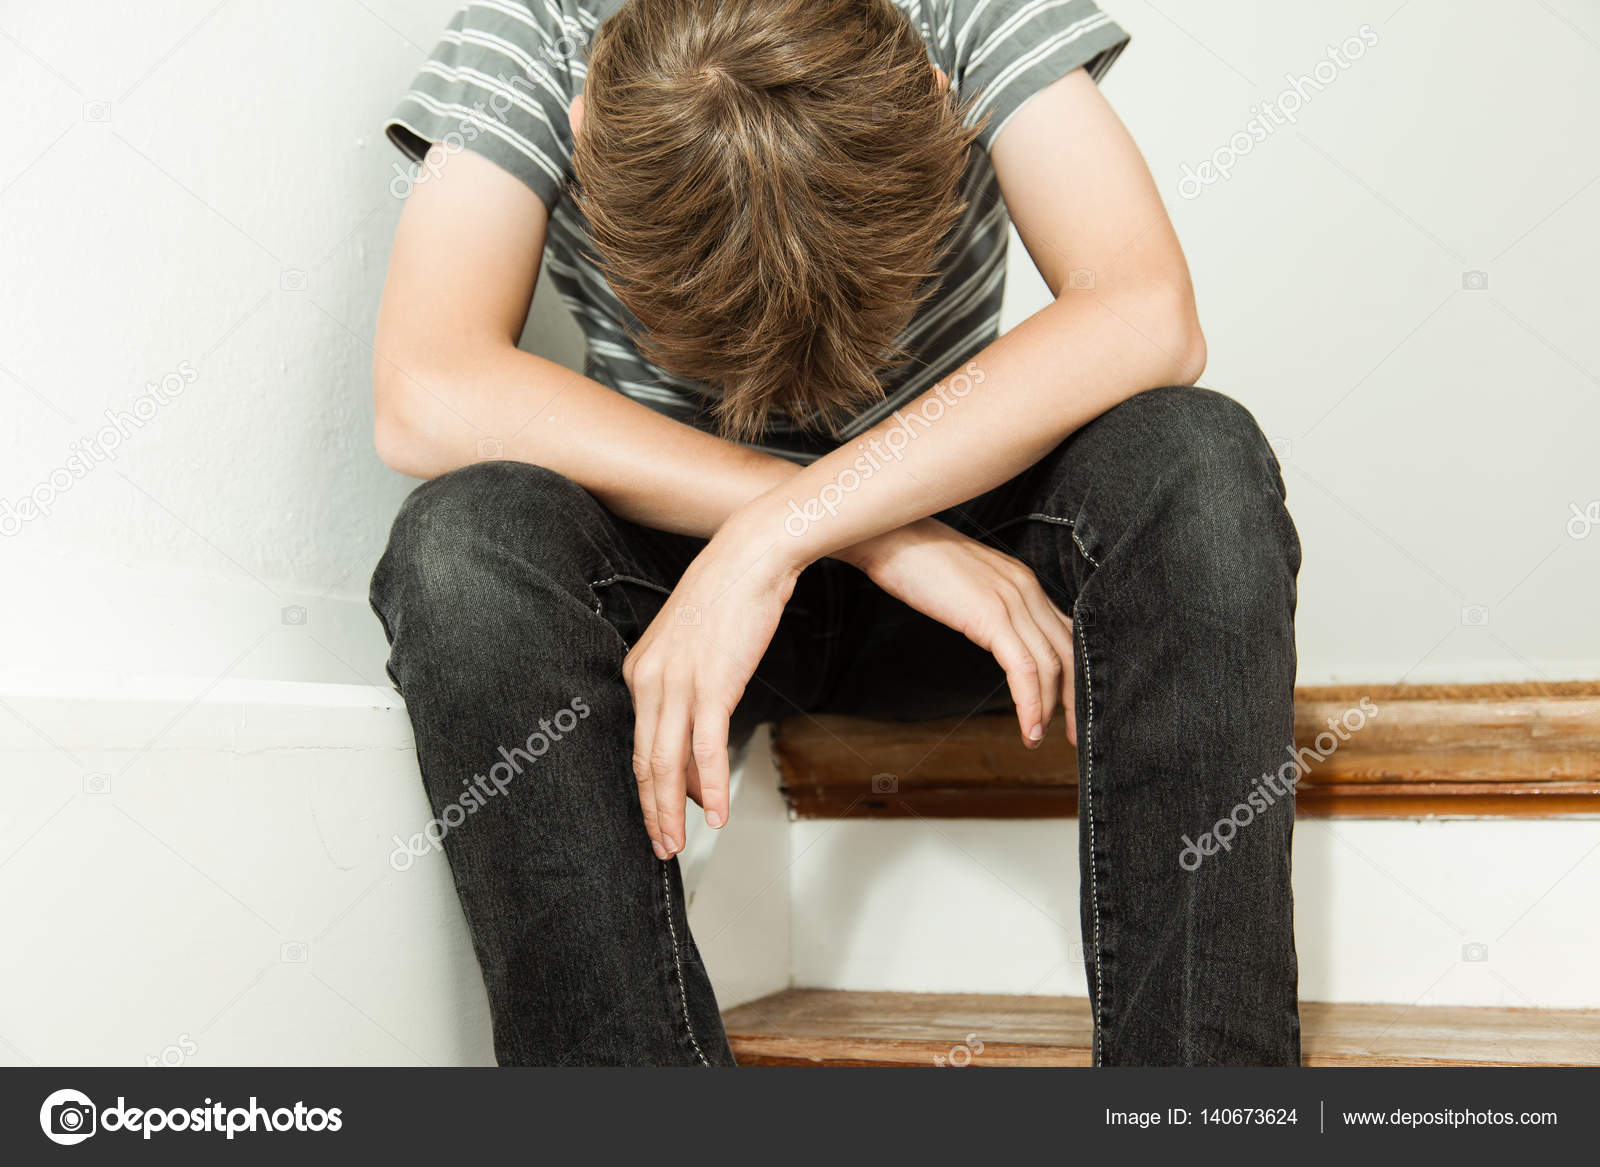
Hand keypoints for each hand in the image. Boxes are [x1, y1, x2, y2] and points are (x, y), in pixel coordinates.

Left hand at [623, 512, 799, 857]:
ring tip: (680, 843)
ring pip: (666, 764)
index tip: (657, 816)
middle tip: (662, 846)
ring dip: (673, 811)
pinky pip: (705, 750)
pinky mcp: (711, 686)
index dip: (648, 788)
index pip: (638, 743)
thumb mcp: (693, 645)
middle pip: (644, 762)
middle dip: (652, 812)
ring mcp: (677, 684)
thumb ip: (685, 687)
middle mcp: (649, 681)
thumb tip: (696, 733)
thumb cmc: (727, 596)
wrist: (750, 558)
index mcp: (640, 671)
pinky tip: (717, 813)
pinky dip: (709, 787)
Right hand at [841, 518, 1076, 746]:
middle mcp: (1027, 588)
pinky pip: (1023, 668)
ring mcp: (1012, 600)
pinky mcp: (991, 615)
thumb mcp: (964, 584)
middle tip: (1075, 738)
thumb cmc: (914, 561)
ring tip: (1038, 739)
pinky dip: (1030, 703)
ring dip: (1050, 710)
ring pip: (1050, 665)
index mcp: (1023, 581)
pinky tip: (1027, 728)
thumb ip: (986, 606)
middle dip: (1074, 700)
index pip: (1066, 633)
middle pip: (1069, 652)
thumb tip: (990, 636)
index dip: (1072, 675)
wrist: (888, 536)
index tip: (1068, 709)